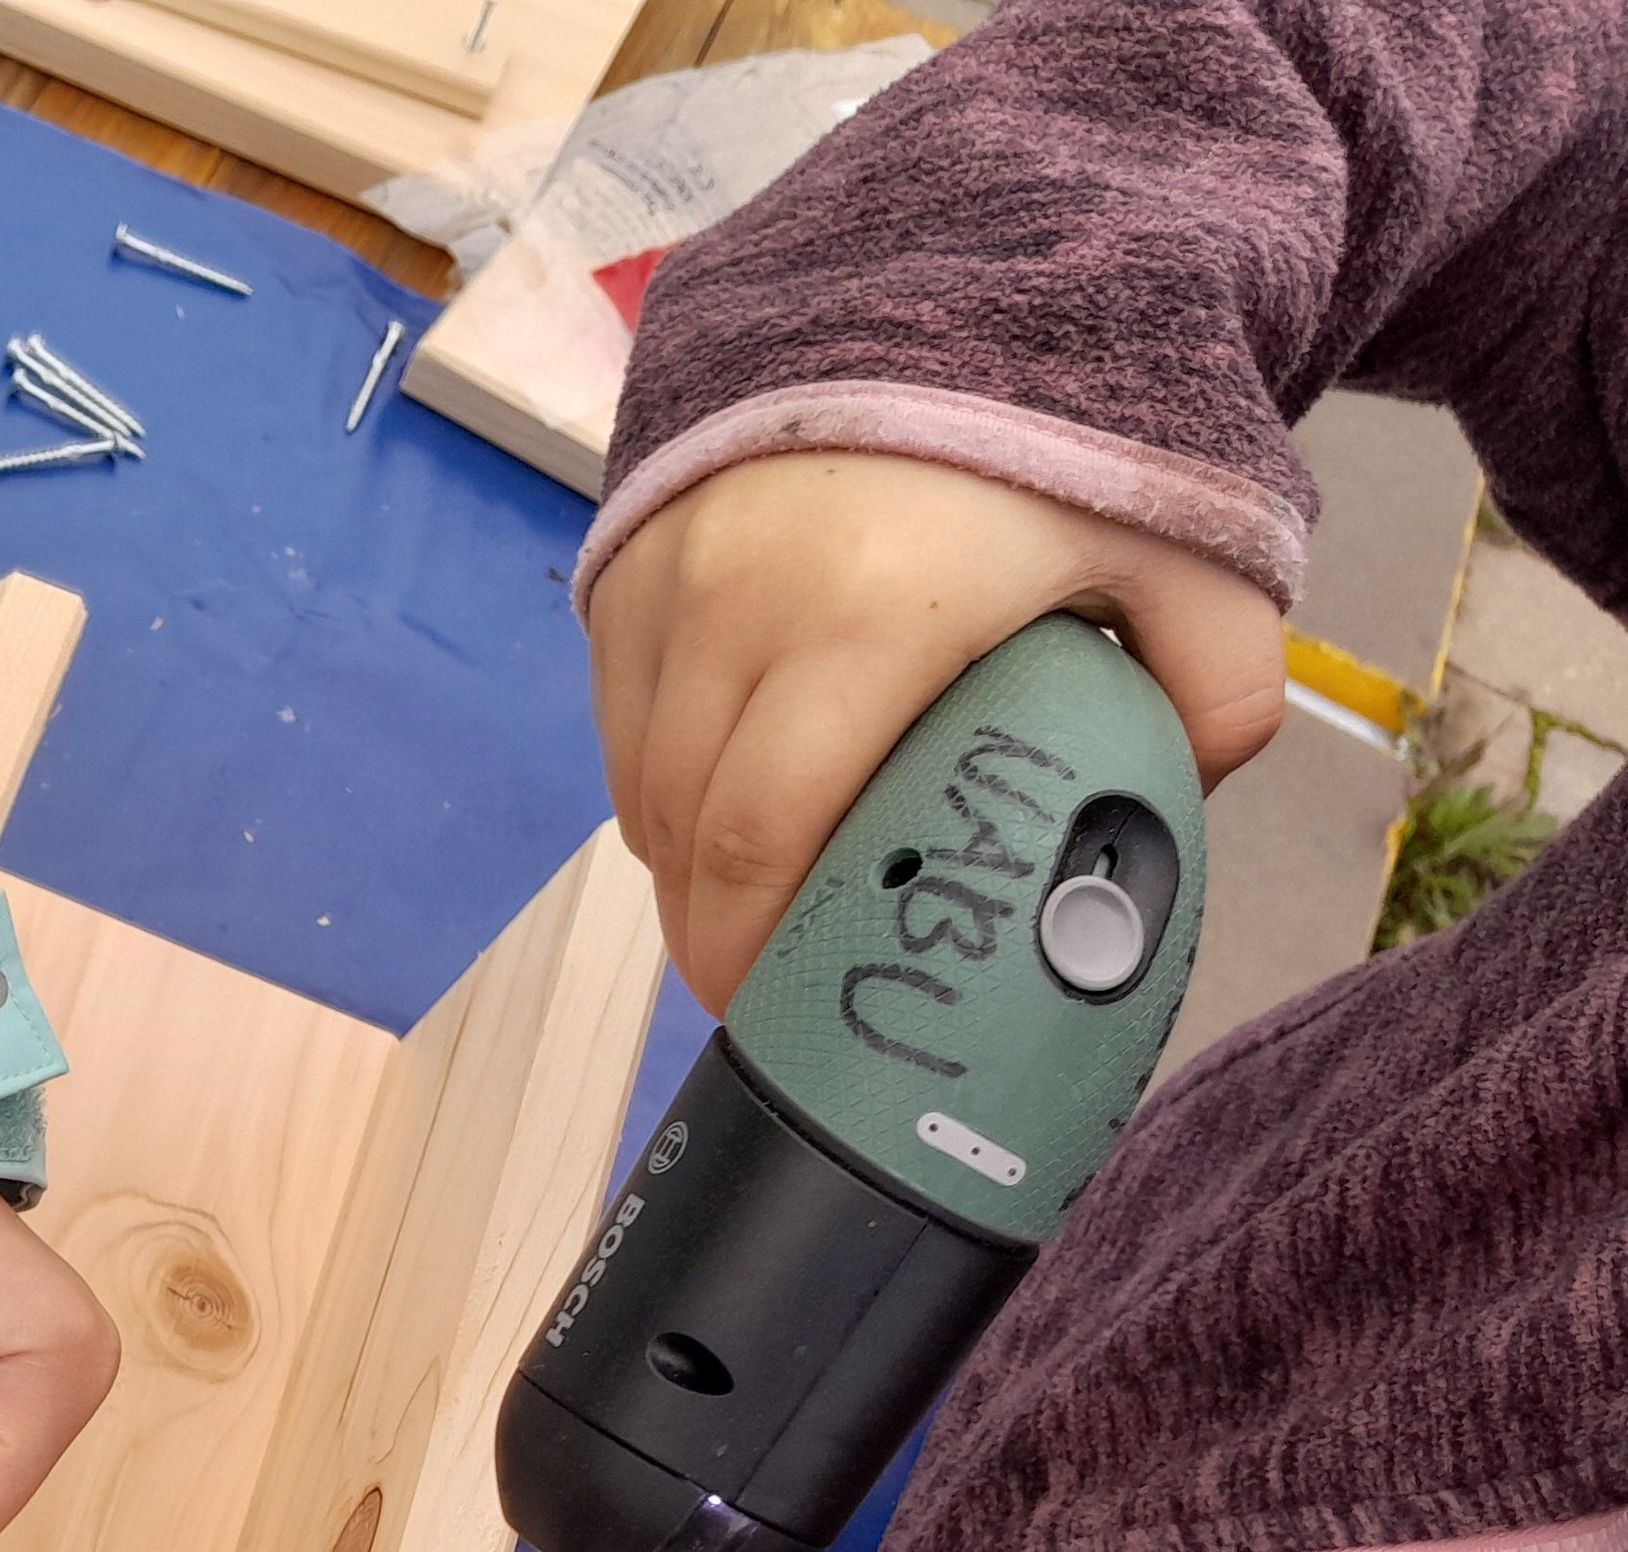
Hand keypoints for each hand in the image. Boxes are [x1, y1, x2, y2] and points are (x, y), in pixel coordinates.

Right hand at [589, 451, 1286, 1011]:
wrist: (952, 260)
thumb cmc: (1066, 416)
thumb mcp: (1187, 547)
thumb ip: (1215, 688)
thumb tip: (1169, 816)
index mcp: (861, 615)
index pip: (760, 836)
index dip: (750, 949)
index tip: (775, 1013)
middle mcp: (731, 597)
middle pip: (679, 828)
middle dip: (709, 929)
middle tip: (767, 984)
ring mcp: (662, 573)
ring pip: (635, 778)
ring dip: (681, 860)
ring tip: (745, 901)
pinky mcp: (623, 553)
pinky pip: (614, 713)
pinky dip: (655, 778)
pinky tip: (716, 801)